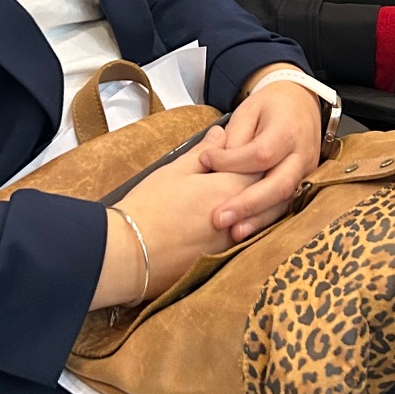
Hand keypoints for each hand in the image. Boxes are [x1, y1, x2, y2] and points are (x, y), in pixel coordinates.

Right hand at [92, 145, 261, 309]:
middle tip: (237, 170)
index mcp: (231, 187)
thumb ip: (203, 153)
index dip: (253, 155)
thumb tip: (220, 133)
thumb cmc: (151, 205)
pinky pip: (240, 238)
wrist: (131, 253)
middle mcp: (241, 216)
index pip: (260, 166)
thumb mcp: (175, 170)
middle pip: (263, 194)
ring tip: (228, 195)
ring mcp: (233, 242)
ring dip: (249, 205)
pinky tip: (219, 220)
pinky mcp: (222, 260)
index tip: (241, 148)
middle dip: (256, 180)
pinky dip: (237, 226)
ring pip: (255, 218)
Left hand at [198, 69, 323, 239]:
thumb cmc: (270, 108)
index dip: (231, 162)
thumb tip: (218, 165)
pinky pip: (286, 206)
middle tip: (218, 218)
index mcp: (288, 130)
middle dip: (248, 205)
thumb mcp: (248, 110)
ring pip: (284, 202)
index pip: (260, 153)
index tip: (204, 161)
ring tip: (232, 233)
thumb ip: (234, 137)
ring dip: (258, 220)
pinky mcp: (303, 185)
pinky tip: (246, 230)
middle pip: (278, 185)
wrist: (301, 106)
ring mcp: (307, 173)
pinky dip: (265, 220)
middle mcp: (302, 155)